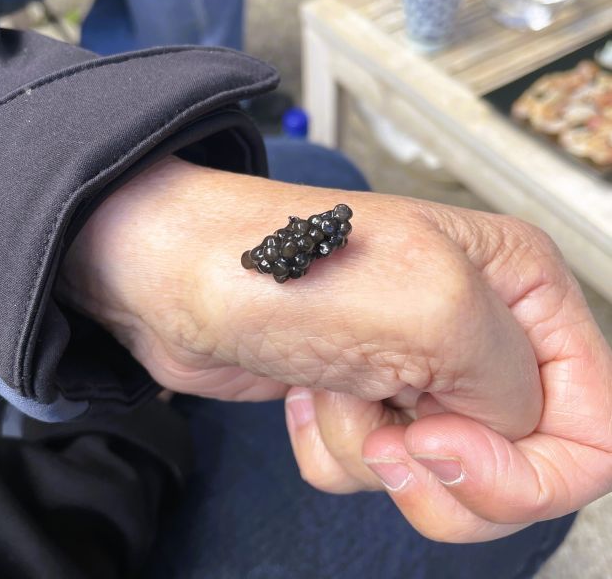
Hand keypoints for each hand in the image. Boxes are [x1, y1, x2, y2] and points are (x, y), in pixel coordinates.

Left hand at [59, 155, 541, 437]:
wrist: (175, 277)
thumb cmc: (280, 271)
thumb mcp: (431, 312)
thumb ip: (518, 382)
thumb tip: (525, 432)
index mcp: (519, 291)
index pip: (594, 421)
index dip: (533, 466)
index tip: (447, 446)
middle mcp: (478, 329)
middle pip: (522, 460)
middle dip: (448, 469)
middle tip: (393, 429)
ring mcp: (419, 368)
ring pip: (443, 474)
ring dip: (378, 451)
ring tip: (338, 386)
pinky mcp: (366, 396)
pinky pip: (379, 471)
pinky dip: (338, 449)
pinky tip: (310, 393)